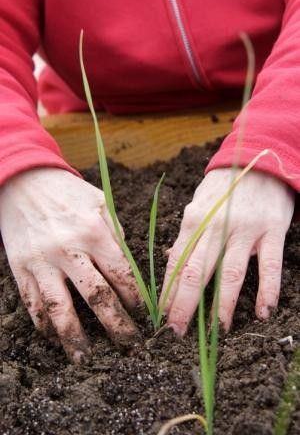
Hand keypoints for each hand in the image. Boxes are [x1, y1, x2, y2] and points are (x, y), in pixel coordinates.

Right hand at [0, 168, 141, 362]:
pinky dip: (43, 324)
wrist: (25, 182)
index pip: (121, 275)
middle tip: (129, 346)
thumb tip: (129, 269)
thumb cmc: (68, 193)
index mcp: (94, 232)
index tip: (144, 315)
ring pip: (59, 308)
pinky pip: (33, 303)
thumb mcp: (100, 204)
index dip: (135, 300)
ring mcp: (42, 261)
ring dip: (74, 337)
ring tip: (83, 358)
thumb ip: (116, 236)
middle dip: (116, 326)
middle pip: (96, 297)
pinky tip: (53, 337)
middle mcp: (68, 250)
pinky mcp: (21, 268)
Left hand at [161, 168, 294, 334]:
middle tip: (177, 331)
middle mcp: (217, 226)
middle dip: (185, 304)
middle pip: (198, 271)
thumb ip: (186, 234)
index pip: (178, 261)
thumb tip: (170, 261)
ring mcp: (246, 229)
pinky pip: (269, 265)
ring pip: (231, 272)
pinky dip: (267, 291)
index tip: (163, 313)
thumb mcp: (198, 204)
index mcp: (194, 219)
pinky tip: (262, 312)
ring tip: (215, 331)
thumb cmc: (223, 187)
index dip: (169, 290)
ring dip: (222, 305)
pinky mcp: (272, 231)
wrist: (259, 159)